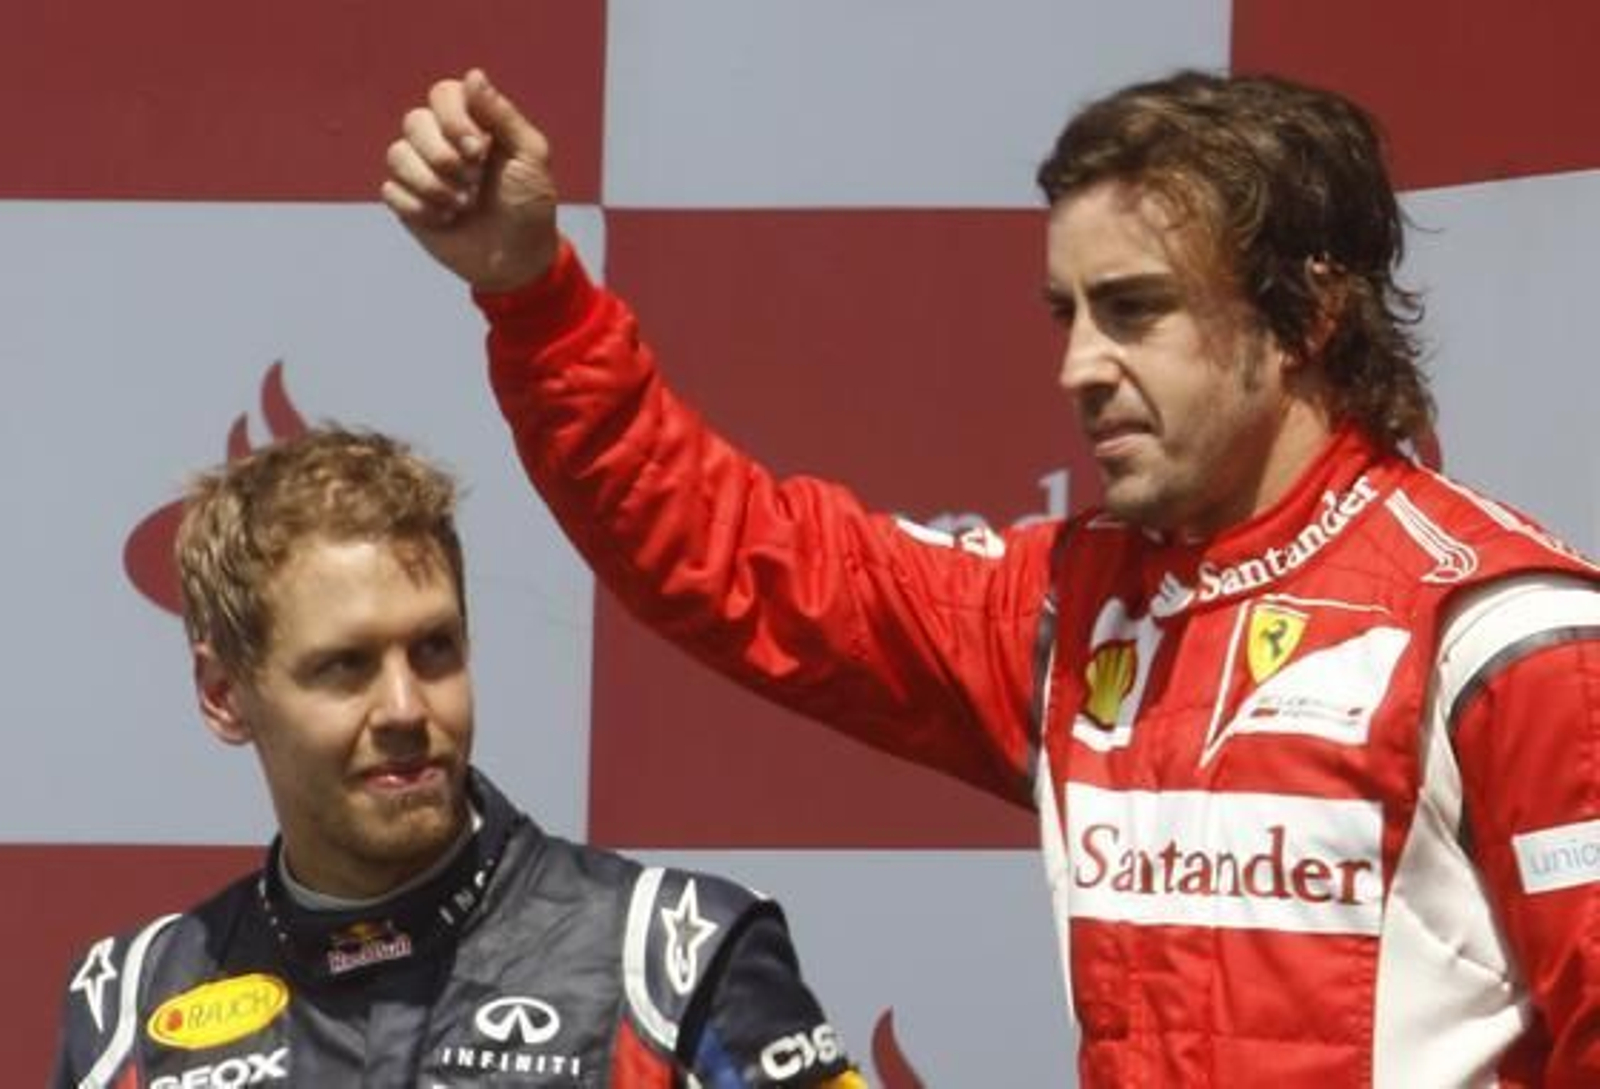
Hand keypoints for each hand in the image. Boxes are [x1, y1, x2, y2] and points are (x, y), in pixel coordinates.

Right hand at [381, 69, 559, 291]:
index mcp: (472, 123)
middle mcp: (441, 140)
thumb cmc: (529, 205)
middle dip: (443, 156)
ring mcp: (421, 171)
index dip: (455, 120)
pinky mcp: (407, 202)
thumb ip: (503, 115)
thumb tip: (473, 75)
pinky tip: (446, 221)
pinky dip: (419, 208)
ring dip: (432, 184)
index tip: (480, 151)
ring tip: (462, 206)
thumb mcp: (530, 157)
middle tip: (473, 182)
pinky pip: (391, 190)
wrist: (517, 259)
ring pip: (397, 154)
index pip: (443, 94)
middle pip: (414, 121)